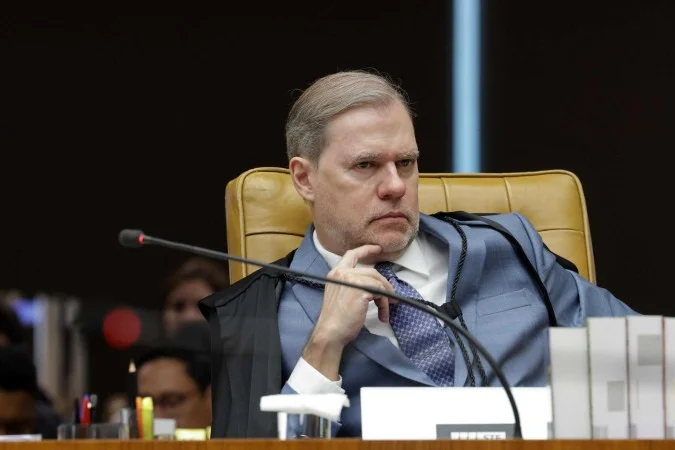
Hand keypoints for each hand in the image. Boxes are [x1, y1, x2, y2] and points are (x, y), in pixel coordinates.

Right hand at [302, 245, 394, 379]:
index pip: (351, 255)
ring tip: (385, 310)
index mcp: (336, 273)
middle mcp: (342, 273)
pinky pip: (381, 292)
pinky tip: (382, 315)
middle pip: (372, 272)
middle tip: (391, 297)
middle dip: (384, 285)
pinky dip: (385, 304)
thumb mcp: (342, 295)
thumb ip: (353, 285)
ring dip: (385, 297)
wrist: (331, 332)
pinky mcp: (361, 289)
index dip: (366, 250)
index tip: (378, 248)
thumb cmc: (336, 319)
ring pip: (378, 282)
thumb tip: (376, 287)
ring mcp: (352, 279)